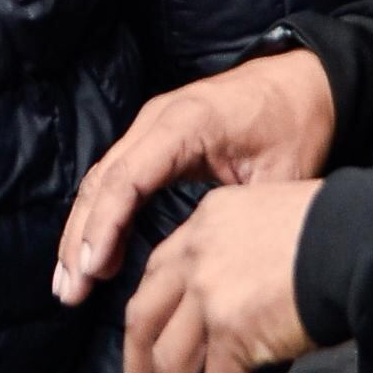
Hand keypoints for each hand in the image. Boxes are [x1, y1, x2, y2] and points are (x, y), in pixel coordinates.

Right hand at [58, 49, 336, 299]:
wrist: (302, 81)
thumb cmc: (294, 124)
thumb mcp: (281, 175)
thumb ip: (246, 221)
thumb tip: (225, 281)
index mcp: (184, 124)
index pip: (128, 178)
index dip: (106, 226)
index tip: (92, 269)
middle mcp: (155, 121)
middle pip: (102, 181)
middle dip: (81, 238)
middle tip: (70, 291)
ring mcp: (149, 127)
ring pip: (100, 180)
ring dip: (82, 231)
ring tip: (70, 284)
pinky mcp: (153, 139)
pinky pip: (115, 178)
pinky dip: (99, 216)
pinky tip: (93, 255)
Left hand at [121, 178, 319, 372]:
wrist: (362, 239)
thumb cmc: (337, 231)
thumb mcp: (270, 224)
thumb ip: (240, 259)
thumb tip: (241, 312)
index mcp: (203, 224)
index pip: (156, 276)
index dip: (147, 318)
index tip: (145, 348)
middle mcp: (195, 256)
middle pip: (144, 322)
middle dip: (139, 371)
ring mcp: (208, 293)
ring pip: (173, 366)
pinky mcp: (232, 330)